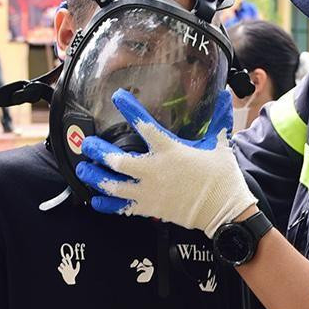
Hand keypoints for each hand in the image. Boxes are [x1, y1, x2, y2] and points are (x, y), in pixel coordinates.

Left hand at [74, 90, 255, 237]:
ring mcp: (150, 192)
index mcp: (170, 150)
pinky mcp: (150, 209)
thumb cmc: (222, 177)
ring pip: (113, 186)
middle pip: (117, 160)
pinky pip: (122, 208)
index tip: (117, 97)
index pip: (145, 125)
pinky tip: (96, 200)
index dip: (129, 109)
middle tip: (87, 145)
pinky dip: (107, 205)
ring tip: (83, 171)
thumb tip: (226, 96)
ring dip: (95, 177)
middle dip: (98, 151)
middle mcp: (155, 171)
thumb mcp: (220, 144)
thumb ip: (219, 119)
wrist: (224, 211)